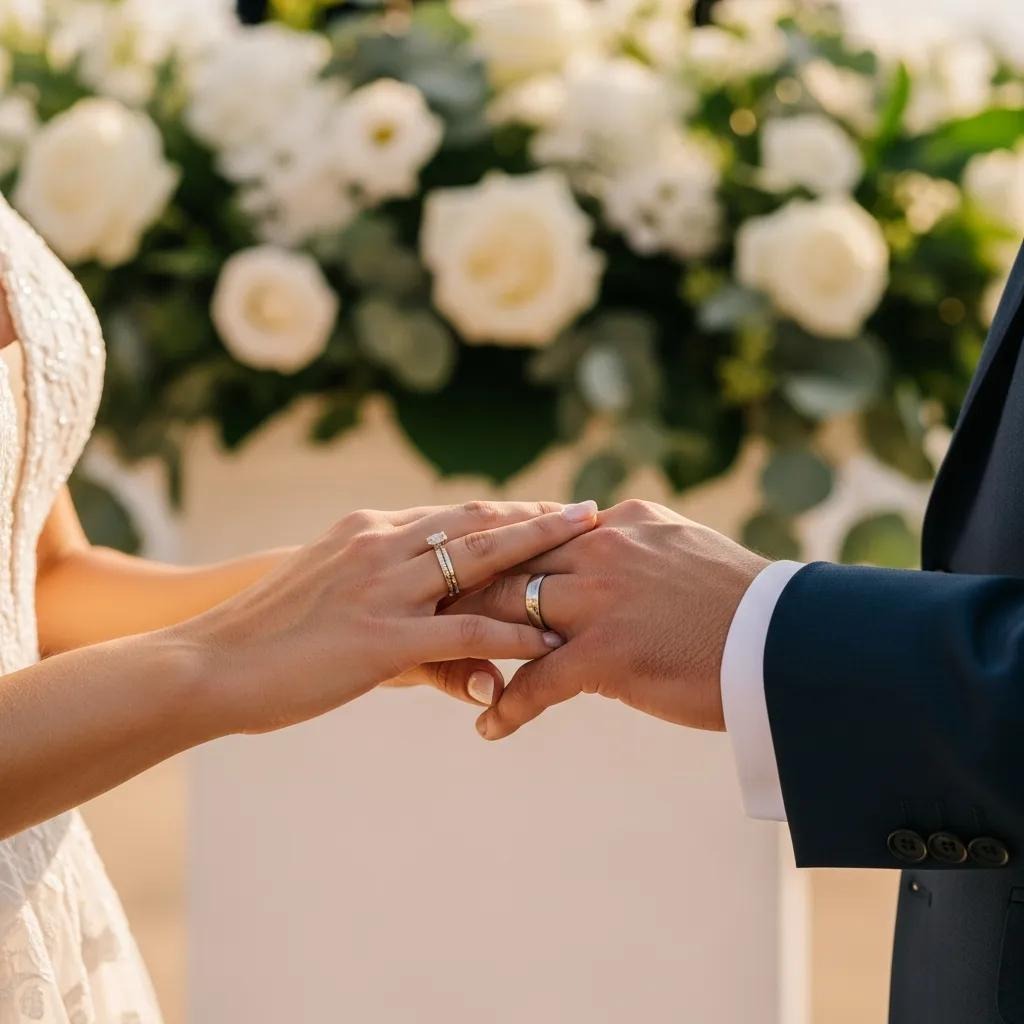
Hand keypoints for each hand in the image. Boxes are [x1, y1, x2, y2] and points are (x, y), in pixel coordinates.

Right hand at [179, 500, 598, 734]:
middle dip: (537, 516)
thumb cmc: (268, 641)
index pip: (453, 515)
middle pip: (478, 522)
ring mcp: (383, 588)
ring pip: (480, 562)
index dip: (505, 510)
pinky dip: (511, 636)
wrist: (208, 665)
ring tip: (591, 547)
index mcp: (368, 532)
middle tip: (588, 510)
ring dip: (540, 553)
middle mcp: (381, 545)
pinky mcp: (381, 638)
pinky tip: (550, 643)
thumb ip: (392, 616)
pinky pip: (463, 633)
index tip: (547, 507)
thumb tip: (448, 650)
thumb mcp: (334, 607)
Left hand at [448, 499, 767, 739]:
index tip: (447, 566)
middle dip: (459, 592)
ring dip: (467, 645)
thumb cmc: (739, 603)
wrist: (788, 641)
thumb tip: (597, 536)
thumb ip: (632, 542)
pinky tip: (488, 727)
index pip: (533, 533)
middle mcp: (602, 550)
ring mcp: (602, 599)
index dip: (486, 553)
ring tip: (431, 666)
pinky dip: (508, 706)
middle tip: (418, 613)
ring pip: (510, 615)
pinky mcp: (610, 651)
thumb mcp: (680, 548)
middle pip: (508, 568)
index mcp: (617, 524)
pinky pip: (538, 682)